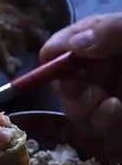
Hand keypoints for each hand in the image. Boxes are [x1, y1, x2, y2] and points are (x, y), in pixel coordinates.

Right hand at [40, 12, 121, 161]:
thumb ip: (108, 31)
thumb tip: (74, 45)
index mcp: (104, 46)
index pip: (66, 48)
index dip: (55, 53)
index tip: (49, 58)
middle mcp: (103, 75)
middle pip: (67, 85)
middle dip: (69, 89)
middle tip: (80, 89)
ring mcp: (110, 104)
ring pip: (79, 113)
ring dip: (85, 108)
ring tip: (109, 103)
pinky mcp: (117, 133)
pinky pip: (101, 133)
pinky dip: (104, 123)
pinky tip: (116, 109)